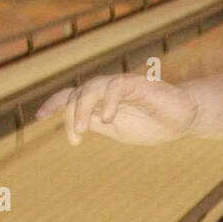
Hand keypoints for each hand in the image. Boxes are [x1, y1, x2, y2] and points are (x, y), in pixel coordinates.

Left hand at [35, 74, 197, 145]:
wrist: (183, 120)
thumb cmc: (152, 125)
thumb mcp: (117, 130)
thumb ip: (96, 124)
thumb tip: (73, 124)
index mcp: (99, 100)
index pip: (70, 97)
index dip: (53, 104)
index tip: (39, 118)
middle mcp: (105, 89)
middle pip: (76, 94)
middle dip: (69, 115)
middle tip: (75, 138)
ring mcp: (120, 84)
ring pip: (91, 88)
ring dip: (82, 110)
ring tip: (81, 131)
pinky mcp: (137, 83)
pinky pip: (116, 87)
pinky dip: (108, 102)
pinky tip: (108, 119)